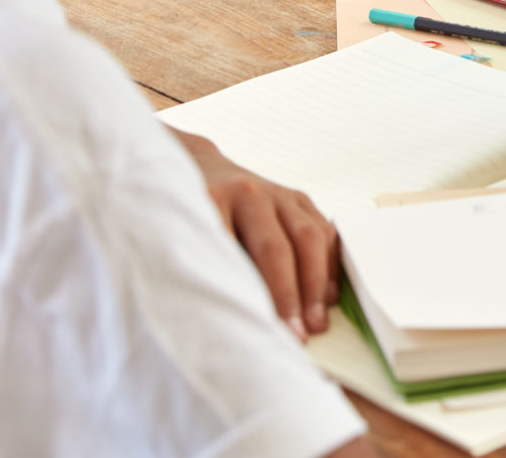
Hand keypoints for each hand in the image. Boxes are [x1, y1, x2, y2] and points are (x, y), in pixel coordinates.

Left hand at [174, 131, 337, 340]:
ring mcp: (278, 191)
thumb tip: (219, 322)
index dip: (243, 294)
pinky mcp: (299, 197)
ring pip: (308, 237)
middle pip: (274, 247)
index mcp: (210, 199)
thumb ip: (197, 268)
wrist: (202, 168)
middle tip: (296, 336)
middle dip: (286, 296)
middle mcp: (248, 191)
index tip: (252, 330)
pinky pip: (324, 231)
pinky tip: (327, 298)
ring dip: (315, 284)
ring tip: (318, 323)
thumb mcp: (177, 237)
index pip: (230, 252)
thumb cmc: (184, 218)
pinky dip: (328, 266)